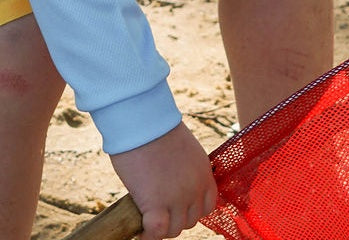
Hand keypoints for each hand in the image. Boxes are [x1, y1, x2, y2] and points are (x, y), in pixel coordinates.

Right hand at [110, 123, 216, 239]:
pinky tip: (140, 232)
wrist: (143, 120)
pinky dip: (148, 236)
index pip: (207, 206)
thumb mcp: (182, 149)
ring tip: (147, 222)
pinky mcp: (157, 204)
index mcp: (204, 173)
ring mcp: (178, 198)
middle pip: (190, 220)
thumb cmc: (155, 127)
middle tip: (158, 213)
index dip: (192, 210)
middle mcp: (195, 188)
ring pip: (174, 229)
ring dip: (161, 228)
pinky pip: (156, 232)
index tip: (178, 208)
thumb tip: (171, 183)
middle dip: (175, 219)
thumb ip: (183, 169)